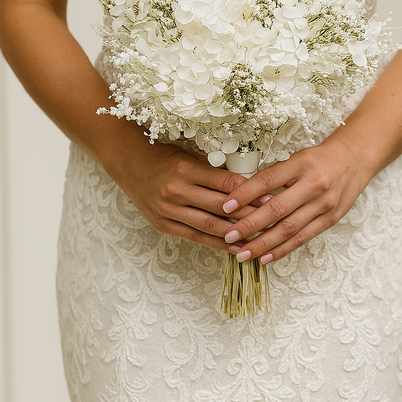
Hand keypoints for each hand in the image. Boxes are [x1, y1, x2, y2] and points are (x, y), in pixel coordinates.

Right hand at [111, 140, 264, 251]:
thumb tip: (249, 181)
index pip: (225, 183)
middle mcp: (176, 190)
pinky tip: (235, 247)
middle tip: (272, 219)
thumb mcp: (190, 155)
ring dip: (236, 234)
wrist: (130, 164)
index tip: (270, 196)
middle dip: (249, 215)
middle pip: (221, 207)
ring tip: (260, 238)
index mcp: (186, 168)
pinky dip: (217, 243)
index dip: (250, 192)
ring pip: (209, 226)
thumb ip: (215, 169)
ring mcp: (168, 210)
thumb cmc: (165, 156)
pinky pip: (195, 237)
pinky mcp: (163, 224)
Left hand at [220, 137, 373, 263]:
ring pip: (289, 229)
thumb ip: (274, 175)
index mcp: (301, 164)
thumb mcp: (296, 157)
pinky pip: (303, 238)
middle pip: (277, 209)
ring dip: (263, 244)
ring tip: (242, 254)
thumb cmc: (319, 158)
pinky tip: (265, 258)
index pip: (268, 180)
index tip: (225, 206)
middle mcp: (314, 184)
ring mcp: (324, 204)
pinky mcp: (331, 219)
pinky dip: (283, 249)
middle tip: (228, 236)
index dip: (245, 194)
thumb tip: (241, 195)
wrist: (355, 159)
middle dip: (250, 225)